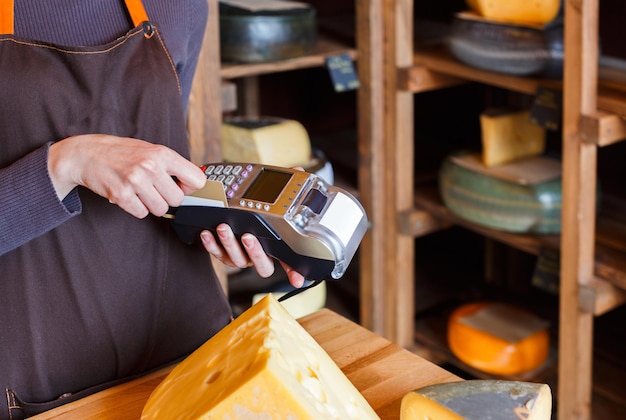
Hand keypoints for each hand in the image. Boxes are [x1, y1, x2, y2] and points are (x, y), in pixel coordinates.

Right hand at [48, 134, 205, 217]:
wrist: (85, 154)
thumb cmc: (121, 152)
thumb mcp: (150, 150)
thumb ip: (172, 165)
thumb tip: (195, 184)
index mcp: (163, 153)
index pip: (197, 179)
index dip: (190, 187)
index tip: (181, 186)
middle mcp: (151, 166)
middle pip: (178, 200)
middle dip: (168, 198)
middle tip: (155, 190)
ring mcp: (135, 181)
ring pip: (161, 209)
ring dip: (152, 205)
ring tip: (140, 191)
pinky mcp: (121, 195)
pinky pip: (141, 213)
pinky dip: (136, 208)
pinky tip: (129, 195)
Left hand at [200, 224, 305, 287]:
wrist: (235, 225)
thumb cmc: (257, 232)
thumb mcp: (272, 240)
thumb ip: (286, 254)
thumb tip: (301, 278)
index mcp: (265, 258)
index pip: (274, 266)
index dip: (287, 273)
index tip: (296, 280)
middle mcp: (250, 261)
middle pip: (251, 261)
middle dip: (250, 250)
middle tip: (248, 236)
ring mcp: (234, 259)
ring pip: (231, 256)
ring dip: (228, 242)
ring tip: (224, 228)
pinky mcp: (220, 255)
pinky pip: (214, 251)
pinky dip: (210, 243)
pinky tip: (207, 234)